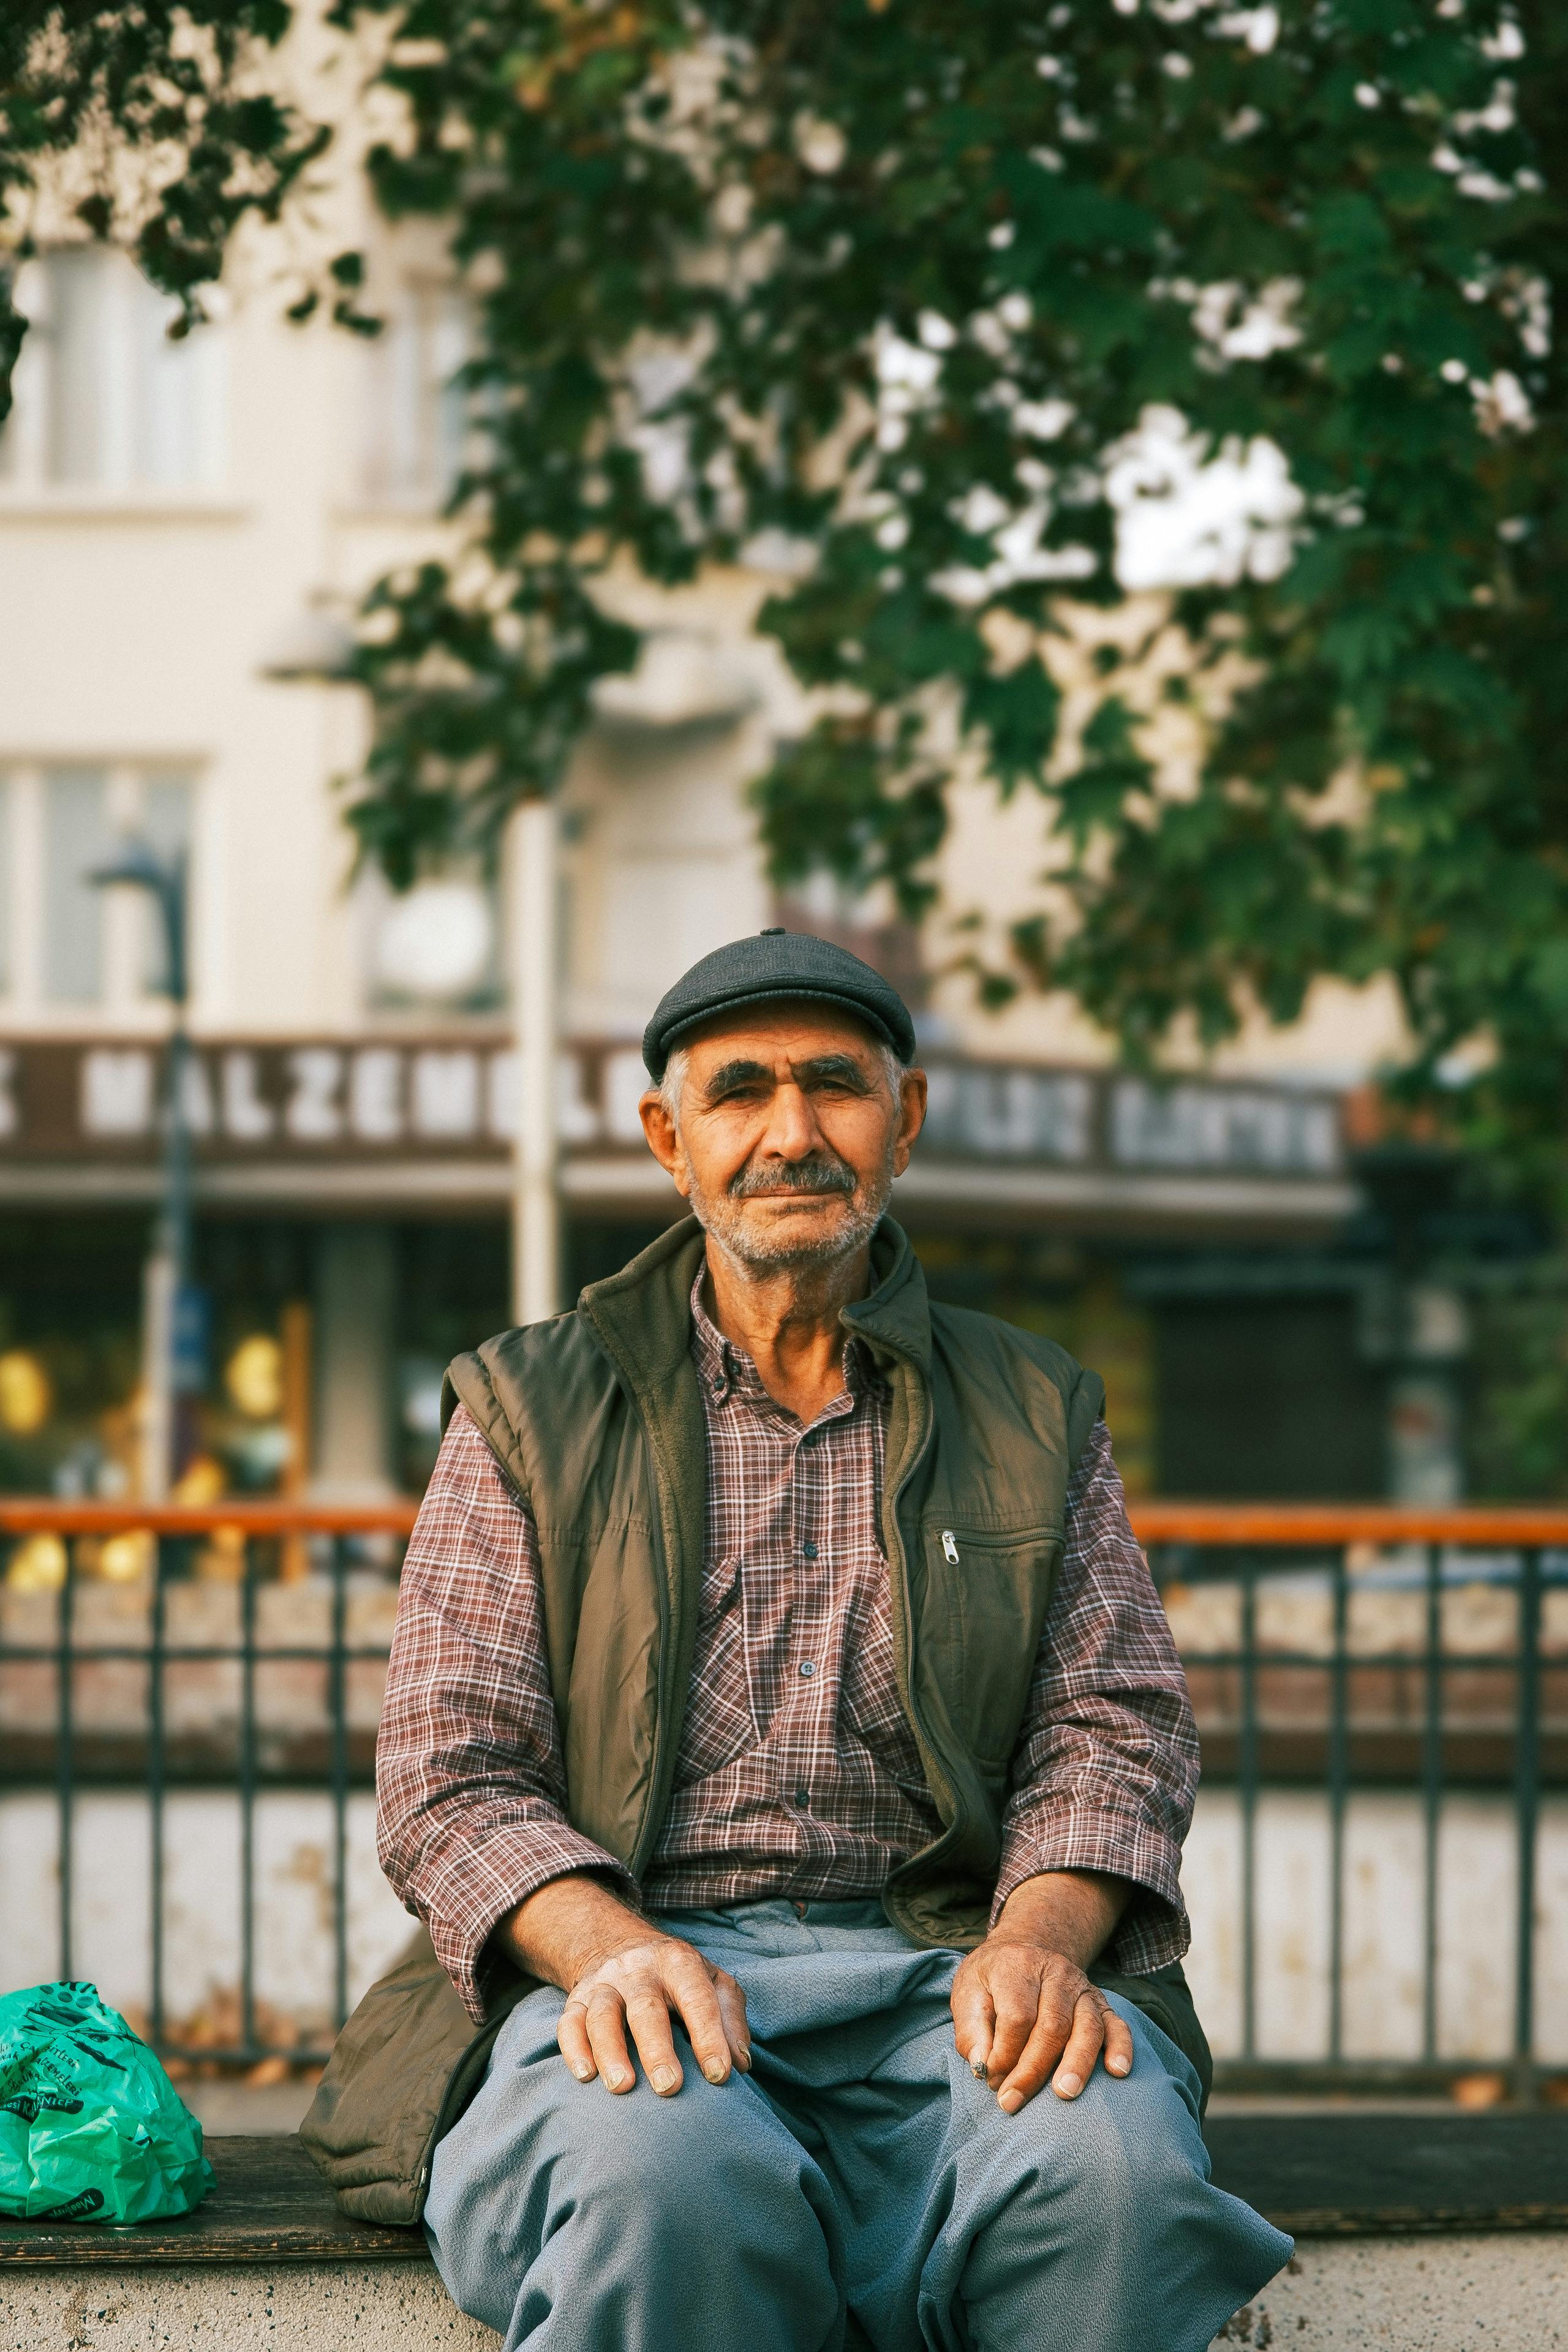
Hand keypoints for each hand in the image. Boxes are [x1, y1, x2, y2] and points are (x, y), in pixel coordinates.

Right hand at [558, 1927, 750, 2097]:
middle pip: (645, 2008)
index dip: (710, 2036)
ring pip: (602, 2015)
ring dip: (611, 2051)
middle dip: (657, 2048)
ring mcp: (605, 1984)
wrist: (621, 1944)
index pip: (697, 1998)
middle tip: (670, 2087)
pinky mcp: (577, 2000)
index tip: (719, 2075)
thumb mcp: (713, 1982)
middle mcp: (639, 1970)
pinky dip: (574, 2049)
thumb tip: (740, 2064)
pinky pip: (569, 2023)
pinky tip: (585, 2076)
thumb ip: (731, 2019)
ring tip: (622, 2087)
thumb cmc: (679, 1978)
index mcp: (679, 1963)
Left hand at [951, 1936, 1132, 2114]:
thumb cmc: (991, 1981)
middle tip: (1012, 2101)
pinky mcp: (1100, 2002)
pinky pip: (1117, 2024)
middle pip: (1052, 2025)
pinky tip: (1117, 2071)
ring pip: (1087, 2026)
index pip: (1017, 2016)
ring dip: (1077, 2063)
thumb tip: (982, 2066)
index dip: (1004, 2054)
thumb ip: (971, 2030)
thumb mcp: (967, 1993)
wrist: (1021, 1951)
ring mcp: (1081, 1986)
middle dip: (1033, 2069)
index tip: (990, 2079)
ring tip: (1064, 2094)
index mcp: (1016, 1966)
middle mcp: (1054, 1971)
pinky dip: (1121, 2047)